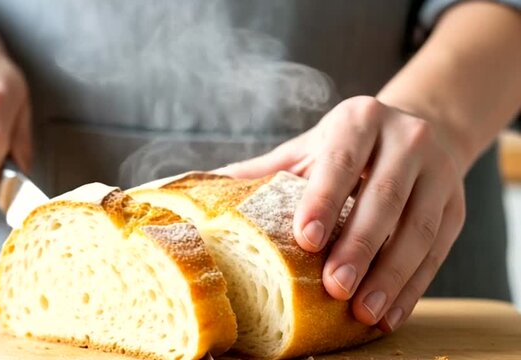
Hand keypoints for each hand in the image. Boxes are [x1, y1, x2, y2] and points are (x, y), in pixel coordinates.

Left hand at [216, 96, 466, 331]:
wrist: (418, 134)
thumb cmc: (349, 147)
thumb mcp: (310, 148)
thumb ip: (266, 169)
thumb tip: (207, 187)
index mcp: (360, 119)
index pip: (341, 160)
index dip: (324, 199)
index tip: (307, 240)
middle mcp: (406, 139)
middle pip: (383, 197)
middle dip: (359, 247)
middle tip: (334, 288)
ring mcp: (439, 172)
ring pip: (418, 228)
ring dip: (391, 275)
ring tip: (364, 311)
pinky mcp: (457, 206)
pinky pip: (438, 250)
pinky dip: (414, 286)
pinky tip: (391, 312)